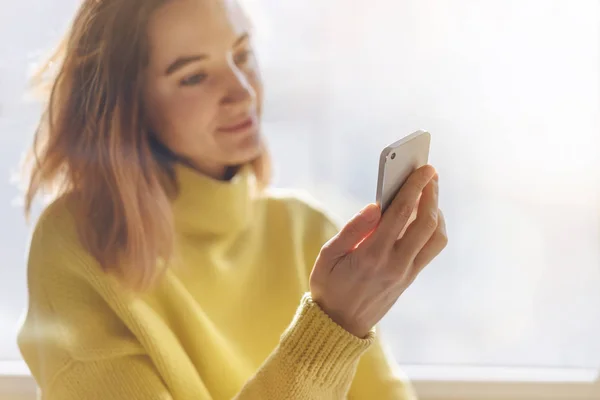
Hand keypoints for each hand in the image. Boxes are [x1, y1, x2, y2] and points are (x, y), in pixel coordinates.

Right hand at [310, 165, 447, 337]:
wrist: (338, 325)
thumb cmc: (329, 285)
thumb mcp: (328, 256)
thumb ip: (352, 229)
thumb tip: (376, 205)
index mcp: (372, 255)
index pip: (401, 213)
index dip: (415, 187)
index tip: (424, 168)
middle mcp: (396, 264)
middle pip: (427, 222)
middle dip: (431, 194)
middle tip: (429, 173)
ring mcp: (406, 273)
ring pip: (436, 237)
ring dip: (437, 211)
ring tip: (428, 193)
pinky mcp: (409, 278)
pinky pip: (431, 249)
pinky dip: (433, 228)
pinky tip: (423, 216)